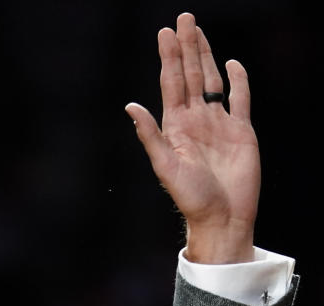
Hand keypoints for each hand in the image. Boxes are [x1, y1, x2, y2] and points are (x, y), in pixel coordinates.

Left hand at [126, 12, 258, 262]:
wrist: (222, 217)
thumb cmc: (192, 199)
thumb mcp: (166, 167)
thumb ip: (150, 135)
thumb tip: (131, 106)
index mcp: (176, 128)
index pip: (171, 84)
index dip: (169, 58)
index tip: (164, 33)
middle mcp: (196, 121)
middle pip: (191, 75)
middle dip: (187, 47)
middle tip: (182, 18)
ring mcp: (219, 124)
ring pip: (212, 81)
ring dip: (206, 56)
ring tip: (198, 31)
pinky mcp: (242, 131)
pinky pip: (240, 99)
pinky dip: (237, 80)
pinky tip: (231, 63)